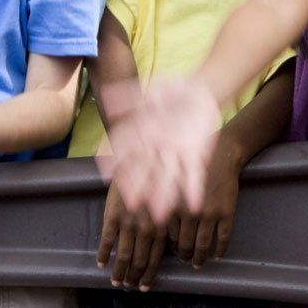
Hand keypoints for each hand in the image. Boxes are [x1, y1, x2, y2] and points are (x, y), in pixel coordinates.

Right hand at [96, 185, 166, 290]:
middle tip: (128, 286)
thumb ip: (168, 226)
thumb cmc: (156, 183)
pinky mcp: (112, 216)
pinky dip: (103, 254)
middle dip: (133, 276)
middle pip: (139, 261)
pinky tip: (101, 264)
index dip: (149, 275)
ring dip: (119, 271)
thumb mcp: (169, 205)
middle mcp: (146, 229)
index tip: (144, 286)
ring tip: (116, 282)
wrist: (138, 161)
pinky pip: (107, 240)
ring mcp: (128, 223)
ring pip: (123, 255)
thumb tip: (173, 248)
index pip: (155, 259)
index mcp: (161, 227)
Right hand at [97, 78, 218, 224]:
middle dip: (140, 188)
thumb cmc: (172, 92)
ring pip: (168, 178)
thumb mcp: (151, 91)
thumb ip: (129, 97)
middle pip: (146, 172)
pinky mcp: (196, 154)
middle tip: (133, 206)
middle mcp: (157, 149)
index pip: (126, 152)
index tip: (107, 175)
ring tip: (160, 216)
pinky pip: (194, 174)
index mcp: (143, 135)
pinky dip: (194, 189)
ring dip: (164, 197)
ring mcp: (176, 154)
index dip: (117, 163)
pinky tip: (194, 205)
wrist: (201, 91)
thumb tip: (107, 98)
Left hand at [168, 140, 244, 269]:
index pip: (169, 236)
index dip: (170, 247)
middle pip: (185, 243)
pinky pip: (223, 237)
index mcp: (173, 204)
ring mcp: (209, 213)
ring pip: (203, 244)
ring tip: (198, 263)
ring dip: (200, 257)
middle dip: (184, 256)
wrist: (221, 153)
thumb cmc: (192, 165)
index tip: (172, 252)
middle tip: (185, 260)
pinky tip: (218, 256)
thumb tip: (155, 225)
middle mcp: (189, 211)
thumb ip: (162, 201)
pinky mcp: (226, 212)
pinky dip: (220, 250)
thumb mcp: (170, 181)